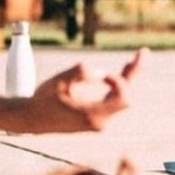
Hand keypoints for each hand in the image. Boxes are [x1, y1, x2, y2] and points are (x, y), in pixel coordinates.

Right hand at [28, 48, 146, 132]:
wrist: (31, 119)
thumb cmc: (43, 98)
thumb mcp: (58, 82)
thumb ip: (79, 73)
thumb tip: (100, 71)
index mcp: (93, 115)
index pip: (123, 98)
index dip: (120, 81)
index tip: (104, 73)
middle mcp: (100, 122)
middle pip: (127, 96)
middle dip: (134, 73)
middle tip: (143, 52)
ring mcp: (99, 122)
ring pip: (122, 97)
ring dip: (128, 76)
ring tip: (139, 56)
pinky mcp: (96, 118)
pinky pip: (114, 99)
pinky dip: (119, 83)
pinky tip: (126, 68)